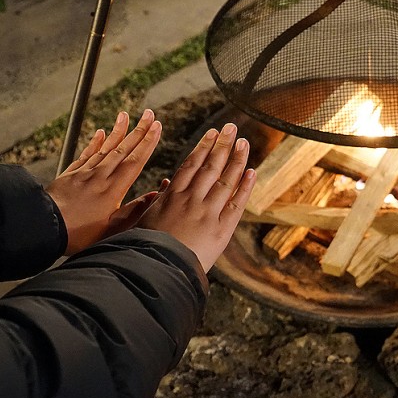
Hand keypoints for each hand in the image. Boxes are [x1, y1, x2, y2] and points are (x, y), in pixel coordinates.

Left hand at [46, 110, 161, 254]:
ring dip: (118, 131)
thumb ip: (134, 211)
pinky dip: (94, 142)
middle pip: (123, 149)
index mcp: (113, 189)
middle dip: (139, 131)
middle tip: (149, 114)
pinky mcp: (70, 175)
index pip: (135, 161)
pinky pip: (86, 154)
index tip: (157, 127)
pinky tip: (100, 133)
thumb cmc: (78, 233)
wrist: (43, 226)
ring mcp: (84, 173)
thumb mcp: (111, 229)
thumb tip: (154, 195)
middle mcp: (100, 176)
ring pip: (105, 147)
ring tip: (126, 115)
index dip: (148, 143)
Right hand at [137, 123, 255, 271]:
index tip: (212, 134)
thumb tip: (166, 184)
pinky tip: (252, 171)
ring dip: (236, 160)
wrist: (155, 269)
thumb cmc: (144, 248)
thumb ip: (158, 200)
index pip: (191, 165)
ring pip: (225, 180)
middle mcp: (191, 200)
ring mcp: (207, 213)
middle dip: (222, 145)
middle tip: (231, 128)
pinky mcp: (220, 230)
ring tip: (243, 143)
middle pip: (210, 167)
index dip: (203, 147)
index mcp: (171, 196)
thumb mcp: (145, 219)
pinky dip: (245, 187)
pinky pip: (236, 204)